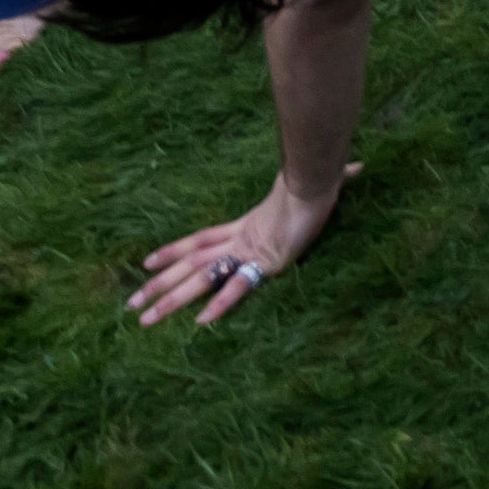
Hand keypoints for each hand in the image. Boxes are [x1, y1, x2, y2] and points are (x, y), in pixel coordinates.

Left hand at [128, 169, 352, 324]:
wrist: (316, 179)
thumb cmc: (316, 178)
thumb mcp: (316, 185)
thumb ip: (334, 178)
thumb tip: (358, 167)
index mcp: (245, 224)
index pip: (199, 240)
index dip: (172, 251)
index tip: (146, 263)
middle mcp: (239, 239)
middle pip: (189, 264)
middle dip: (158, 285)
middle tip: (130, 305)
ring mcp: (249, 251)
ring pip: (201, 277)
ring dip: (171, 299)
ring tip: (145, 319)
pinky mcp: (265, 261)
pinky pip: (239, 286)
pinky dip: (220, 303)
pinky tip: (201, 321)